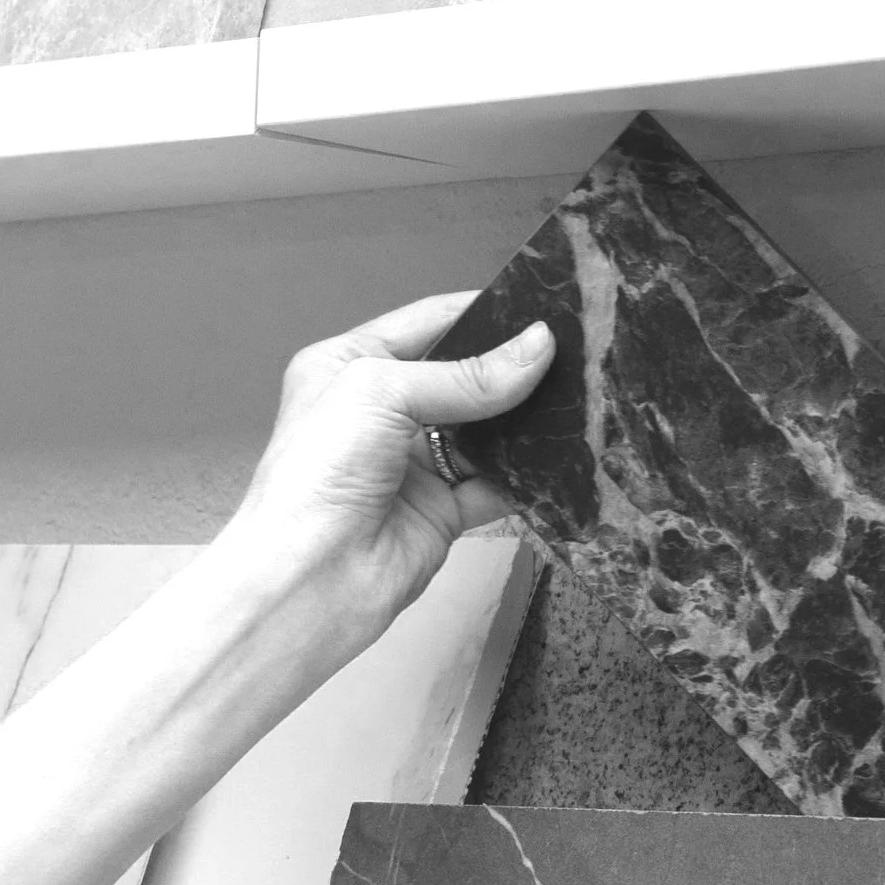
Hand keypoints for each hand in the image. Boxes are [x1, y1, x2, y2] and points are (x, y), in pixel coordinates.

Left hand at [221, 292, 555, 661]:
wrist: (309, 578)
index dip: (481, 312)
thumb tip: (537, 348)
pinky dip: (525, 473)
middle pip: (461, 376)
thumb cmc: (316, 474)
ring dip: (523, 420)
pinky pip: (494, 484)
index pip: (426, 323)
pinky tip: (559, 455)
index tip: (540, 306)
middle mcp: (379, 412)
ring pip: (484, 431)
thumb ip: (465, 375)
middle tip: (572, 353)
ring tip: (575, 398)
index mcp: (348, 365)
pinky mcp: (440, 512)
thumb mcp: (382, 393)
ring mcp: (412, 464)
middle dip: (510, 367)